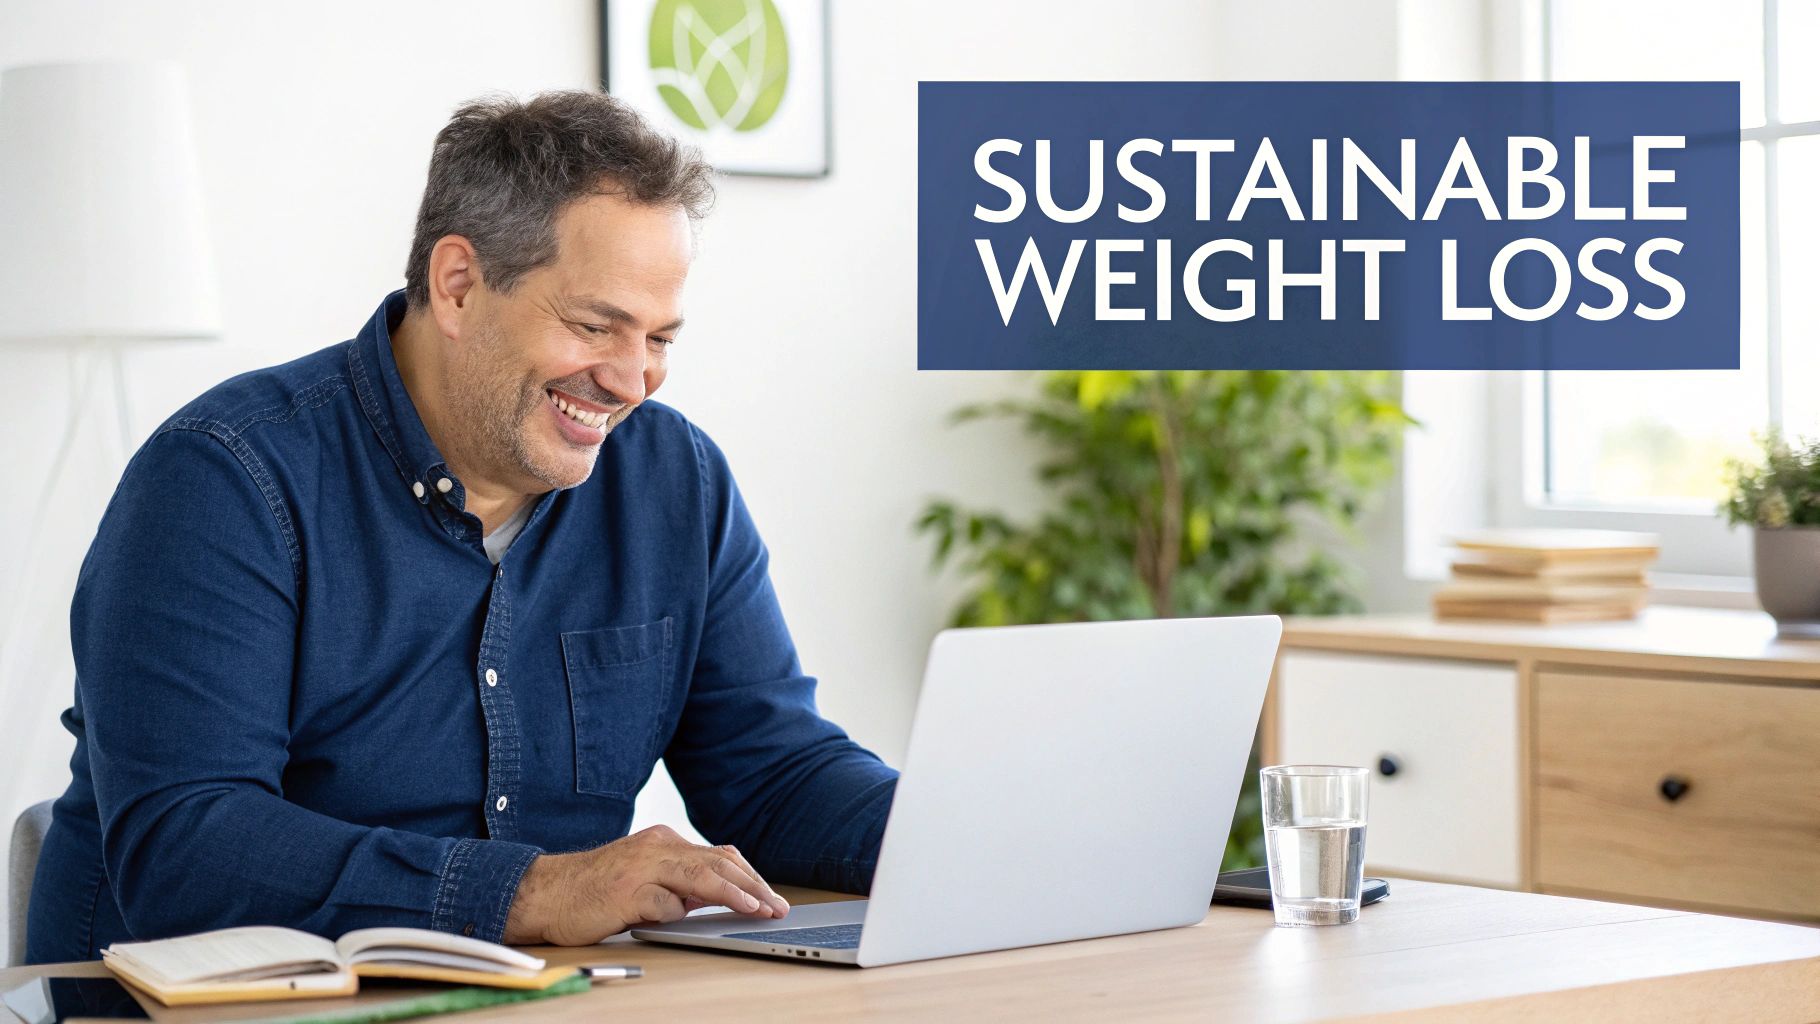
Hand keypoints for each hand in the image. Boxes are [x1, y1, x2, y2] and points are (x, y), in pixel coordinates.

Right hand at [503, 824, 789, 944]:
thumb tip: (718, 896)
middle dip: (753, 886)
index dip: (749, 877)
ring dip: (733, 894)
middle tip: (776, 906)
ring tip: (756, 909)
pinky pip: (664, 904)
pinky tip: (680, 919)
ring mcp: (642, 867)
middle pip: (718, 864)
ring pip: (700, 876)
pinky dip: (676, 913)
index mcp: (664, 842)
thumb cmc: (597, 889)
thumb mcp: (646, 878)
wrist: (546, 892)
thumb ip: (679, 882)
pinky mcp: (627, 891)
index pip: (719, 856)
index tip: (770, 897)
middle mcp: (657, 847)